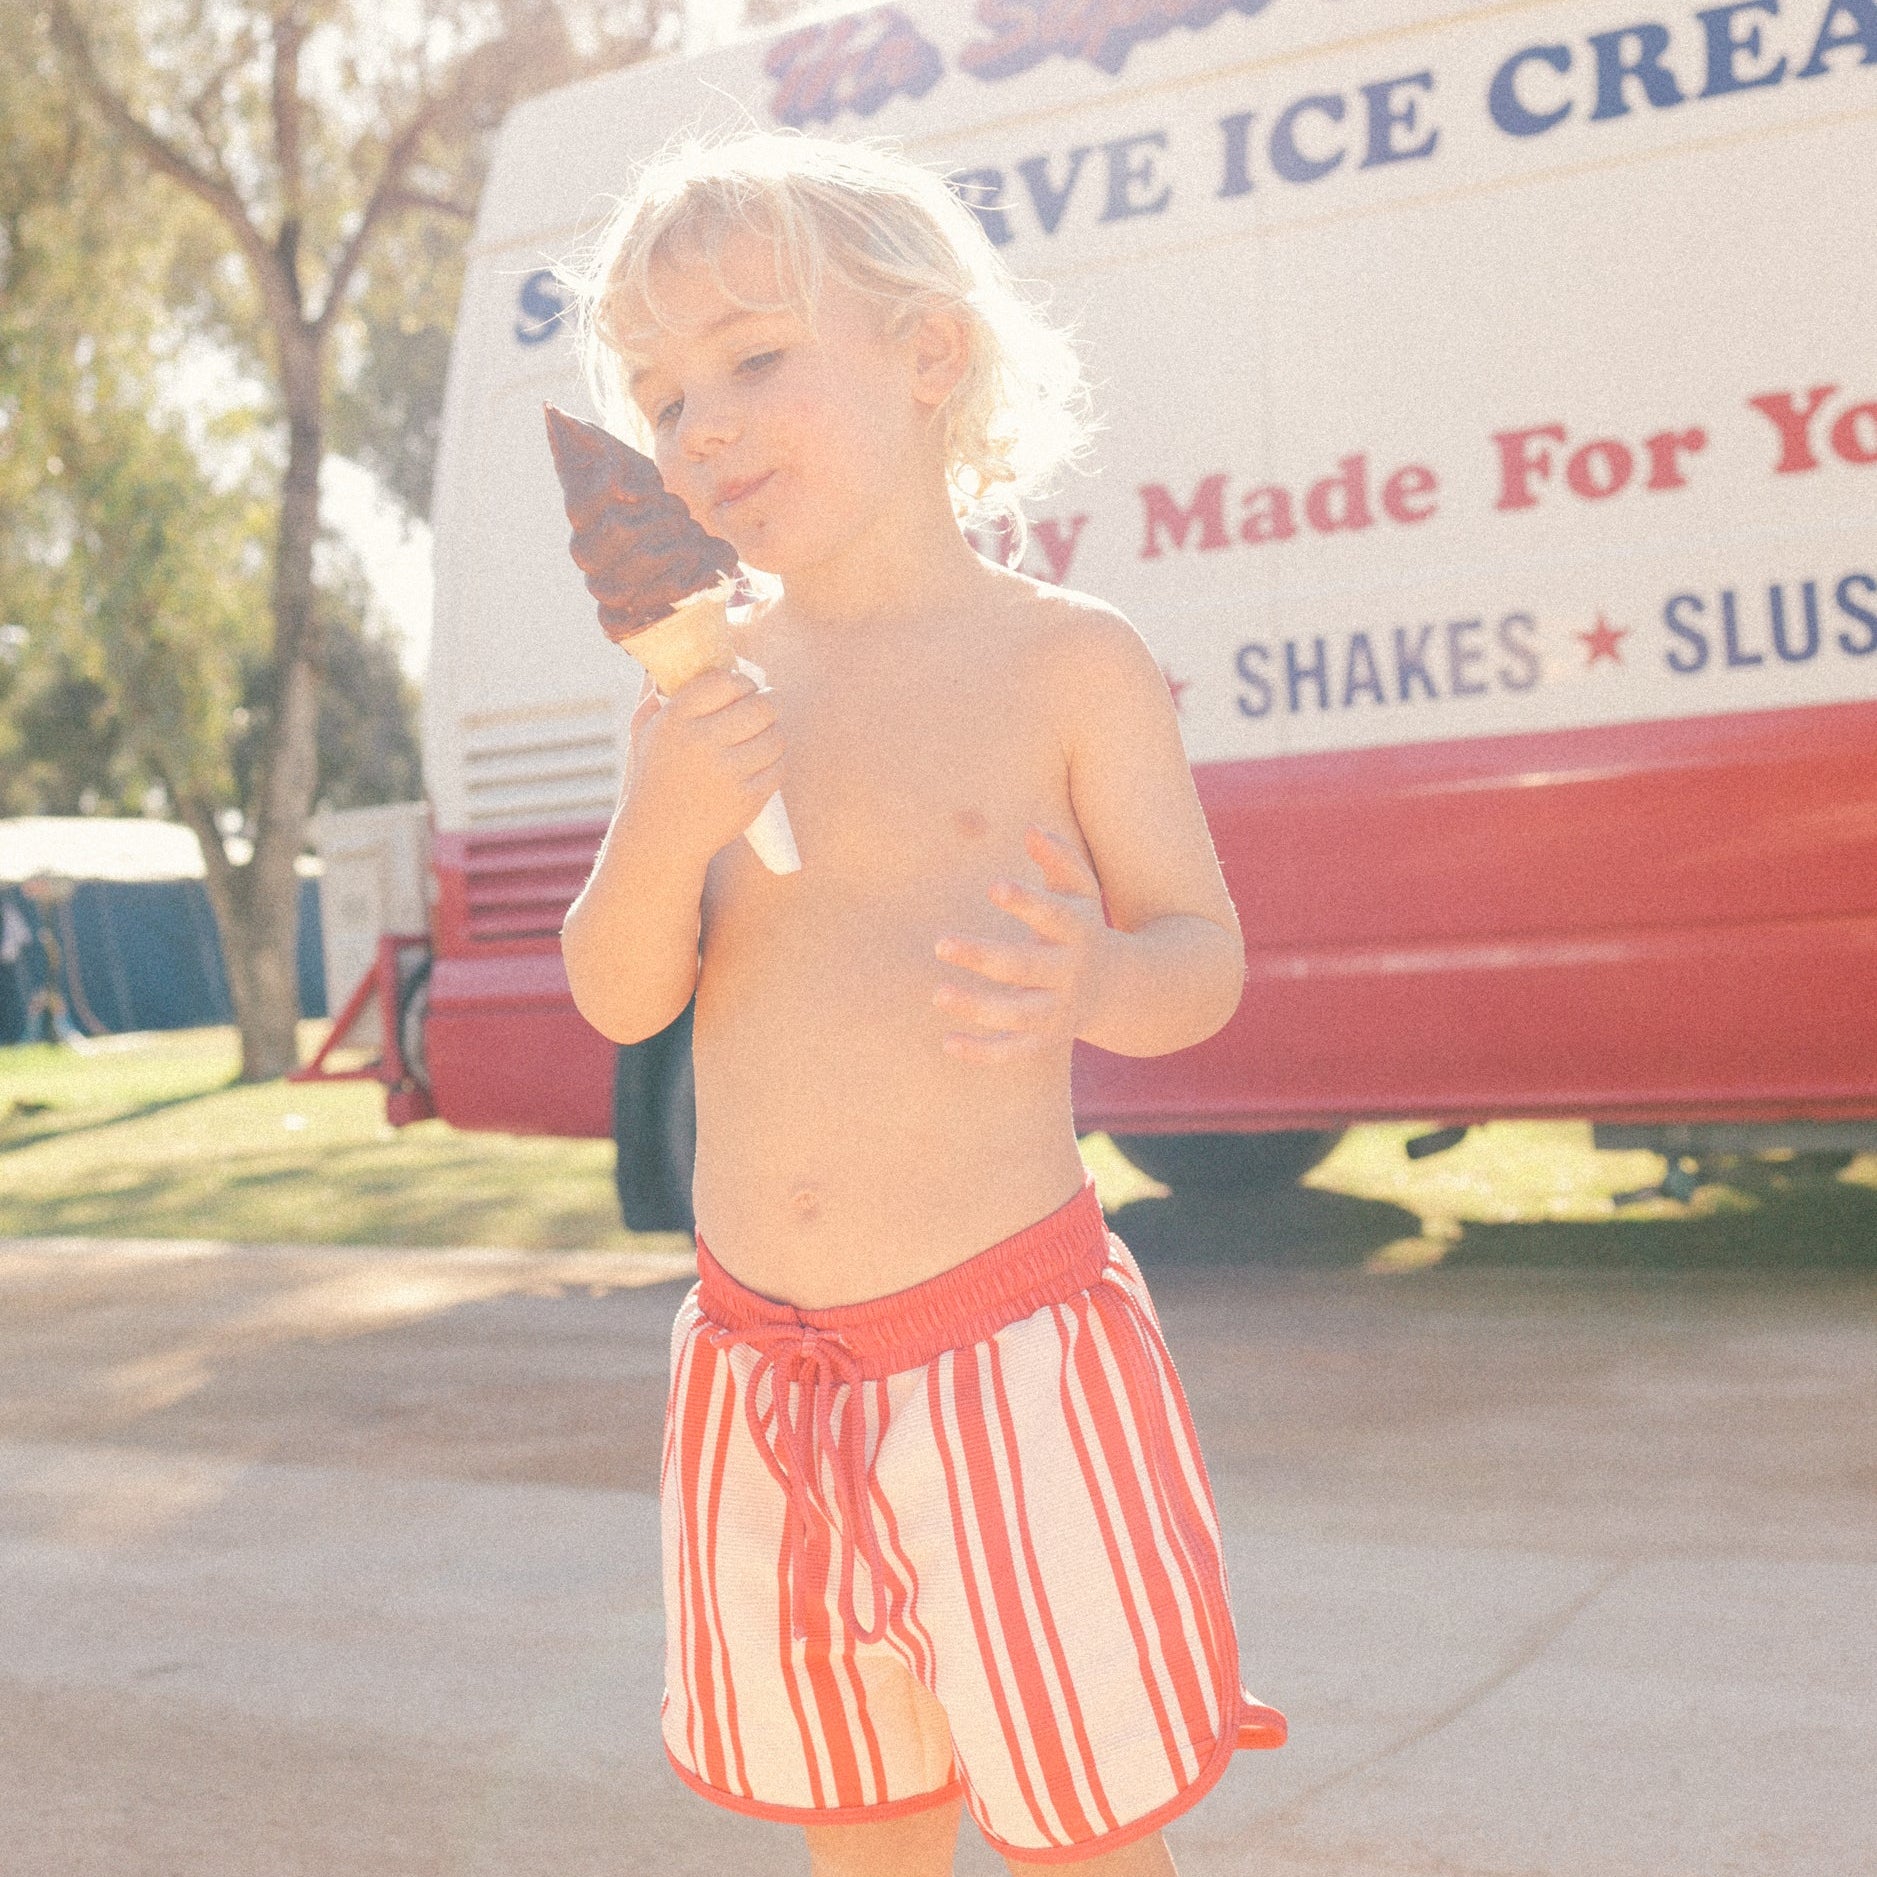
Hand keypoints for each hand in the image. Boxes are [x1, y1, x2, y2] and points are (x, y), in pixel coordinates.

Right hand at [623, 666, 785, 862]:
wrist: (661, 835)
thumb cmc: (654, 776)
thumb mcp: (644, 731)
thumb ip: (655, 694)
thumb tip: (666, 659)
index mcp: (677, 720)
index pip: (726, 681)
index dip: (741, 682)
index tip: (742, 688)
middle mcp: (702, 742)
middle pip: (761, 706)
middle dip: (769, 702)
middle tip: (766, 705)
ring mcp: (728, 772)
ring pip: (776, 736)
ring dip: (775, 732)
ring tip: (764, 734)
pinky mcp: (748, 798)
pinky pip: (779, 766)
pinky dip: (776, 761)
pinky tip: (763, 761)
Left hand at [932, 825, 1111, 1062]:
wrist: (1122, 989)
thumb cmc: (1083, 926)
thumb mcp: (1081, 890)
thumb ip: (1059, 859)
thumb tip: (1031, 829)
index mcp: (1077, 931)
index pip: (1052, 916)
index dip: (1026, 902)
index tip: (993, 886)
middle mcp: (1067, 973)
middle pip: (1024, 966)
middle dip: (983, 956)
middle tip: (939, 942)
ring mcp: (1056, 1010)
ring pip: (1017, 1014)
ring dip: (978, 1007)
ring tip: (937, 993)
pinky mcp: (1044, 1039)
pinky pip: (1013, 1051)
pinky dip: (983, 1052)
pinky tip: (948, 1042)